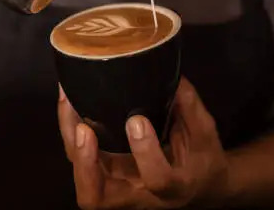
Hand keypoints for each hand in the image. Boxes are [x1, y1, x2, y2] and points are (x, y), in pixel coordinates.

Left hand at [58, 78, 232, 208]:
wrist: (198, 185)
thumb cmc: (202, 160)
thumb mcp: (205, 135)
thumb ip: (189, 107)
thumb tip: (171, 75)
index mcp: (172, 186)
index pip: (158, 179)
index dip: (145, 152)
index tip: (137, 120)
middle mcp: (137, 195)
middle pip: (97, 197)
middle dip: (85, 165)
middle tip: (83, 130)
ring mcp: (116, 188)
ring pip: (81, 178)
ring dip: (71, 144)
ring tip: (68, 103)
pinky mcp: (105, 174)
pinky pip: (80, 159)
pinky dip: (69, 131)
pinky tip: (69, 101)